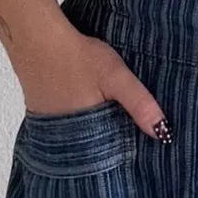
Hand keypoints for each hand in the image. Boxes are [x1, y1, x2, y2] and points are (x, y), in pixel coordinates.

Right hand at [16, 23, 171, 141]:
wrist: (34, 36)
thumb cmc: (76, 55)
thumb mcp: (115, 76)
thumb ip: (139, 103)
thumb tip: (164, 133)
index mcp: (86, 138)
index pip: (111, 161)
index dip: (126, 156)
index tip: (141, 155)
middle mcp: (67, 141)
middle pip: (96, 154)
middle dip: (112, 149)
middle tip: (130, 142)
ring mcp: (52, 131)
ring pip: (82, 142)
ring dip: (96, 138)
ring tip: (112, 129)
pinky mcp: (43, 118)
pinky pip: (68, 130)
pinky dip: (81, 126)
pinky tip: (89, 115)